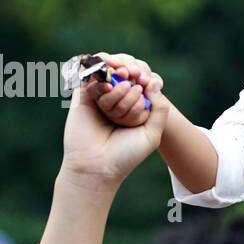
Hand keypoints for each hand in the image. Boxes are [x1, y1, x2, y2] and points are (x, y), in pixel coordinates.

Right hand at [62, 53, 168, 185]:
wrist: (96, 167)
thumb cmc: (125, 155)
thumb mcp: (152, 133)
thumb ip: (160, 108)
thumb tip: (153, 81)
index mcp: (133, 109)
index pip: (141, 83)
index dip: (145, 77)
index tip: (146, 82)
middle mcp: (116, 102)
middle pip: (127, 76)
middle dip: (133, 77)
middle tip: (135, 85)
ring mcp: (99, 99)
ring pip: (110, 77)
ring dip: (119, 81)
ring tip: (124, 88)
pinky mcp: (82, 98)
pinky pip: (90, 77)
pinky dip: (100, 78)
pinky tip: (107, 88)